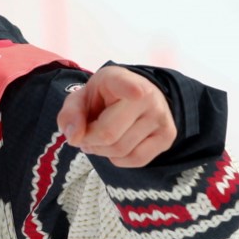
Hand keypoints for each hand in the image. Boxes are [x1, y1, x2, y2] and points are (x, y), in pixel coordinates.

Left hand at [57, 66, 175, 167]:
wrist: (132, 98)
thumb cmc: (101, 99)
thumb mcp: (79, 100)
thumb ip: (70, 115)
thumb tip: (74, 138)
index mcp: (119, 79)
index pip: (126, 84)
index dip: (131, 89)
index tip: (136, 92)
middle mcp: (147, 95)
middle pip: (108, 133)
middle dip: (88, 141)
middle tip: (84, 136)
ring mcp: (161, 116)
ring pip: (121, 150)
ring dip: (101, 151)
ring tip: (98, 140)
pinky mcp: (168, 136)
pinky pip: (136, 160)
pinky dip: (118, 159)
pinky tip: (114, 147)